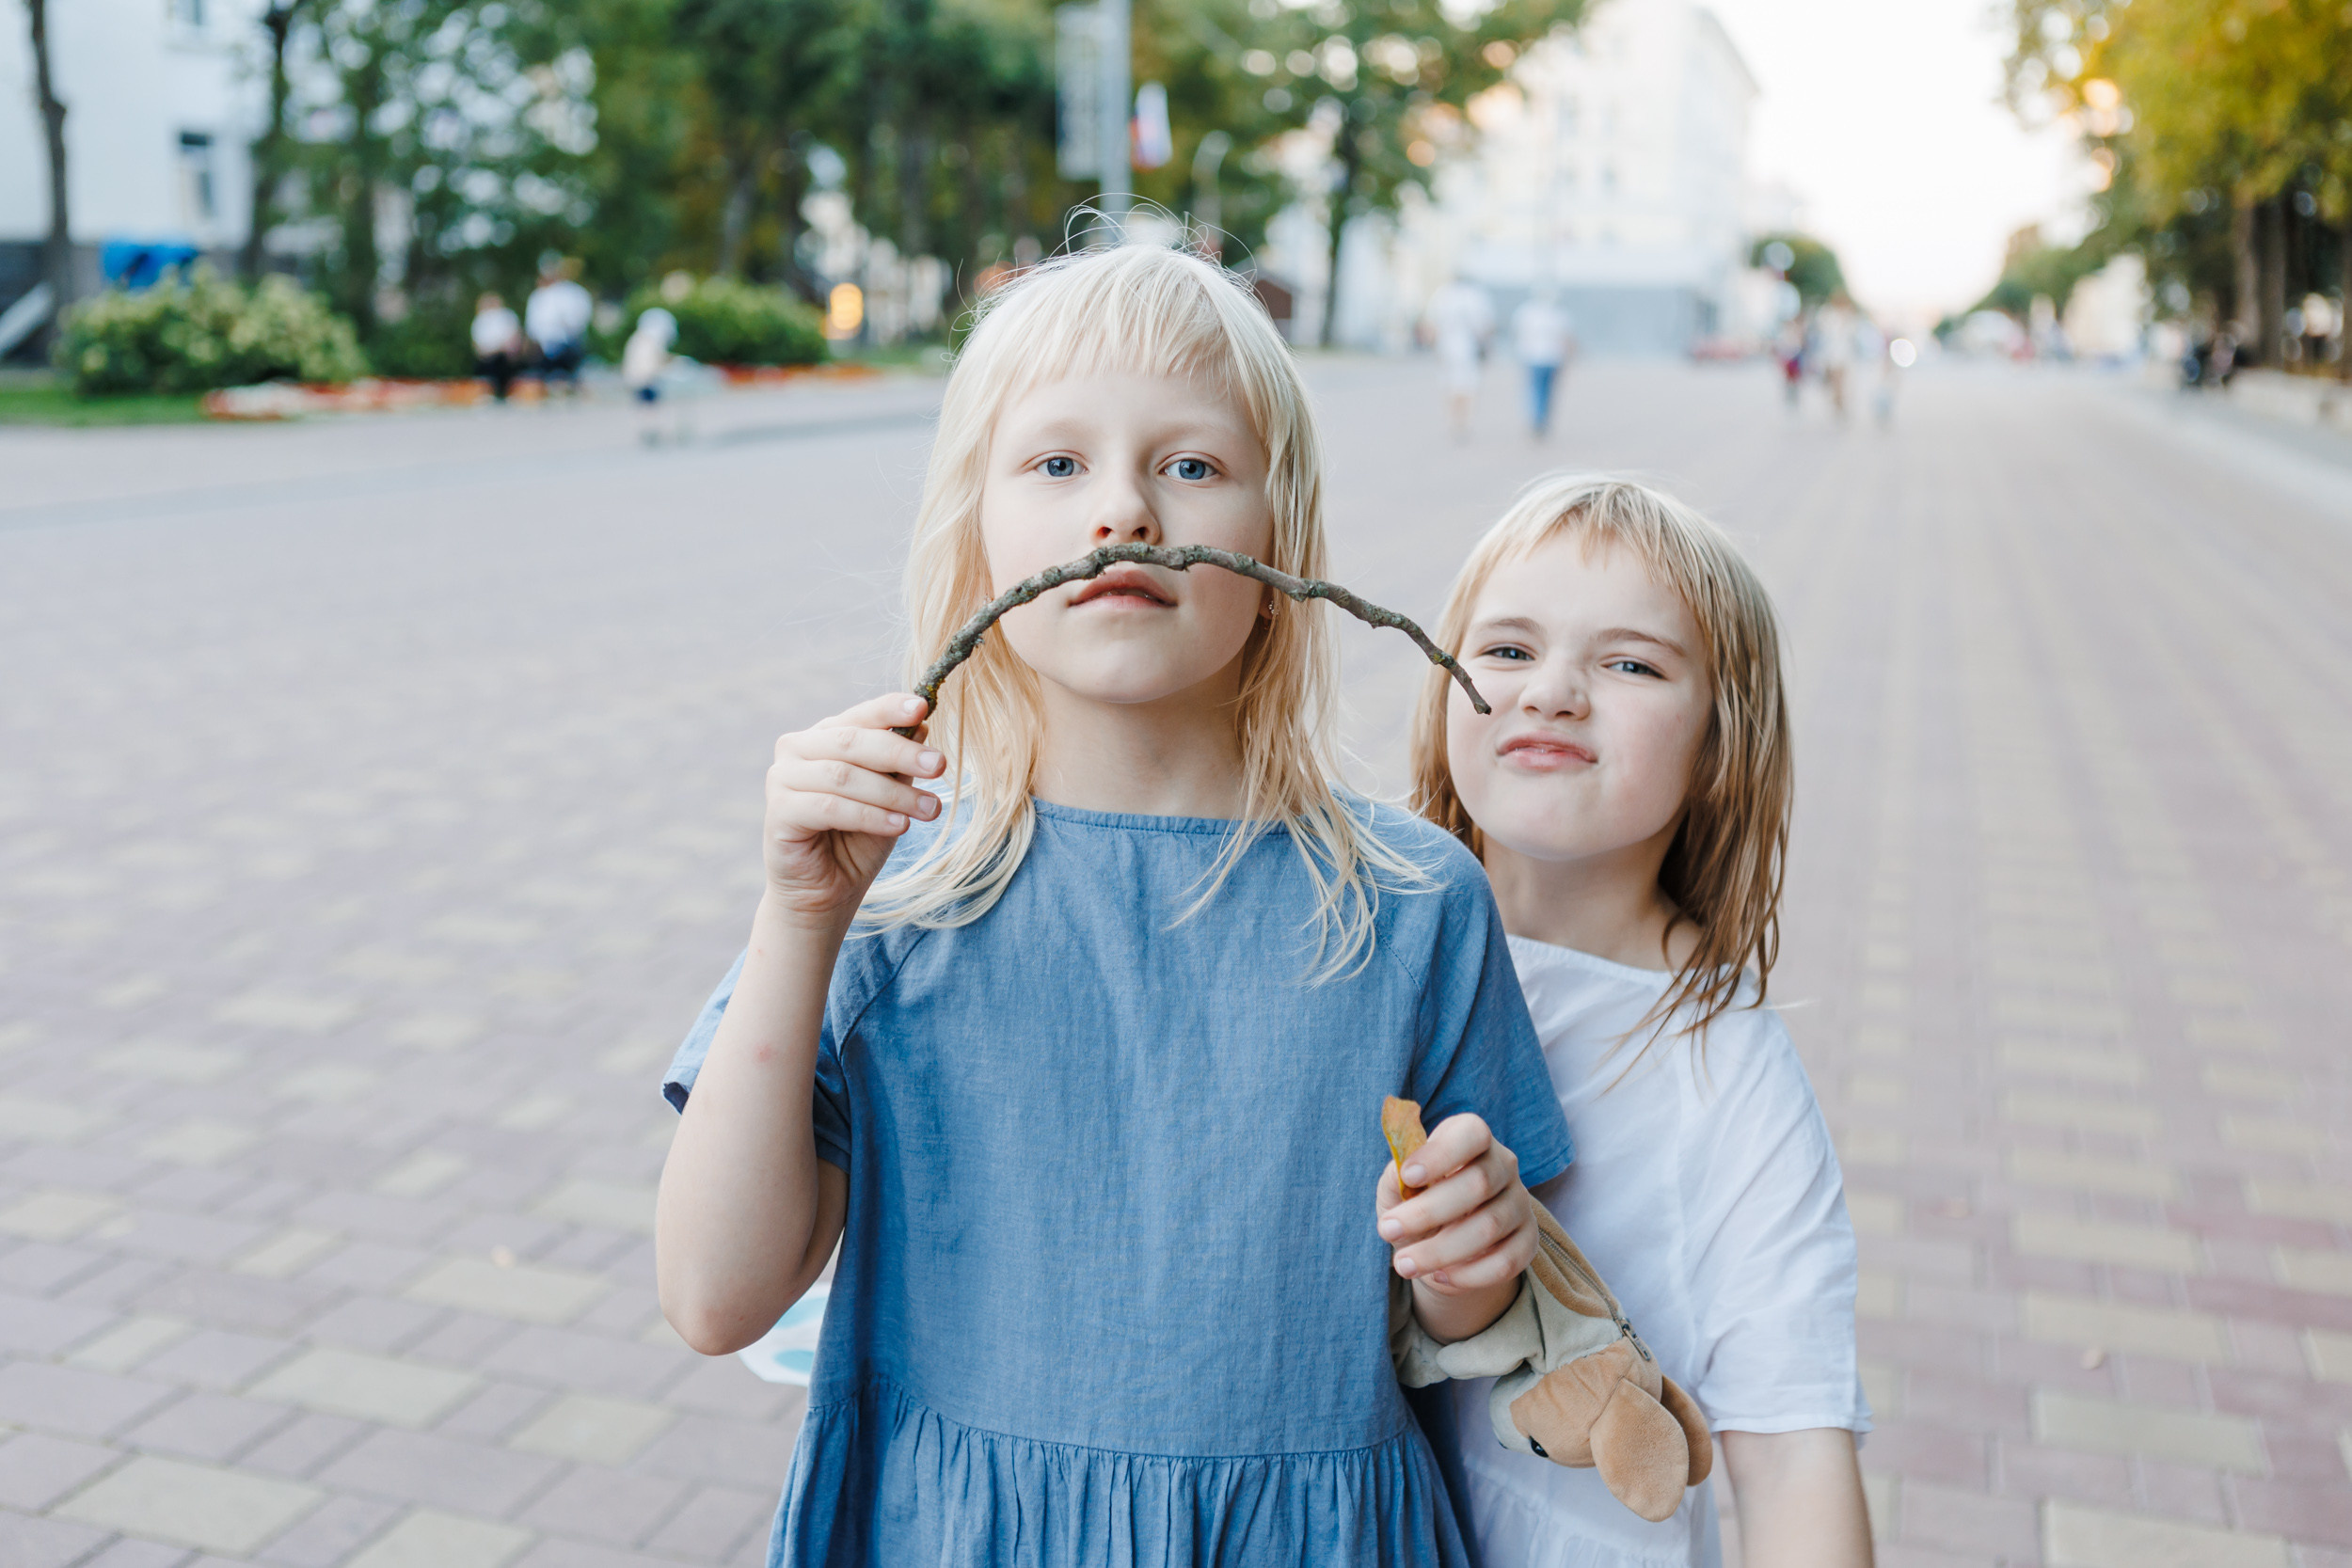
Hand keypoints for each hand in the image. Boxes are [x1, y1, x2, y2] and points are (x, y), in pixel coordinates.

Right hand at [761, 693, 944, 928]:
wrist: (827, 892)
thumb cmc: (858, 839)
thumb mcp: (890, 797)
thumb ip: (899, 764)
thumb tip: (921, 726)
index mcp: (824, 736)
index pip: (860, 715)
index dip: (890, 708)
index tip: (922, 708)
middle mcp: (797, 749)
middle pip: (853, 741)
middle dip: (901, 752)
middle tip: (939, 766)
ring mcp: (782, 778)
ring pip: (844, 775)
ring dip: (892, 793)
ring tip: (929, 809)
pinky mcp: (778, 811)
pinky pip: (830, 807)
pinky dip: (869, 815)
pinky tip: (899, 826)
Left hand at [1375, 1113, 1536, 1300]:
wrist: (1443, 1241)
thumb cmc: (1416, 1202)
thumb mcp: (1397, 1188)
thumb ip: (1395, 1179)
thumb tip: (1399, 1177)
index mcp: (1471, 1137)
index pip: (1471, 1134)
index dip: (1441, 1153)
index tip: (1408, 1176)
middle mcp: (1503, 1164)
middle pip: (1479, 1183)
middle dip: (1427, 1212)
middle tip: (1387, 1230)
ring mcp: (1520, 1202)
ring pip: (1489, 1227)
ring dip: (1440, 1251)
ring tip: (1404, 1264)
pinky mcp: (1528, 1240)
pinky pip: (1506, 1262)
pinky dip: (1469, 1275)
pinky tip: (1439, 1276)